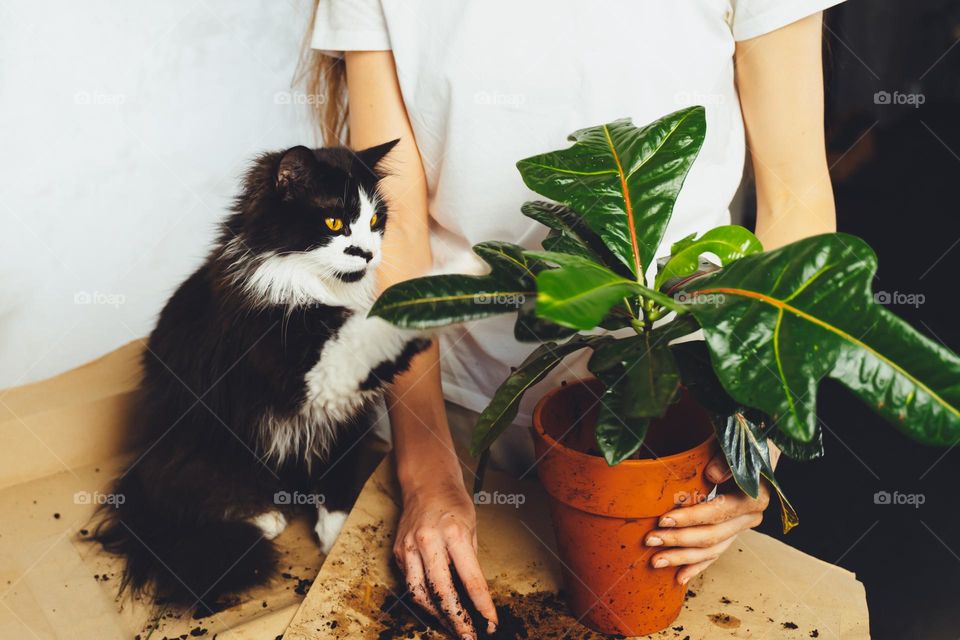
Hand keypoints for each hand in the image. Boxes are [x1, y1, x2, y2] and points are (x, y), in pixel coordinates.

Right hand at [393, 474, 497, 638]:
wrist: (426, 483)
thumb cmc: (453, 503)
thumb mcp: (472, 528)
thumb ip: (471, 561)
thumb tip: (475, 595)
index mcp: (453, 533)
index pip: (471, 579)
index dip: (482, 605)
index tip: (491, 621)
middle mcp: (428, 541)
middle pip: (442, 591)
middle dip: (457, 618)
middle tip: (468, 635)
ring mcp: (409, 547)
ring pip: (420, 593)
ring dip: (436, 615)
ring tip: (452, 626)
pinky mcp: (399, 552)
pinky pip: (410, 583)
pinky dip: (424, 598)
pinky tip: (436, 606)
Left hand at [645, 449, 776, 584]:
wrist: (753, 457)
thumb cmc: (736, 449)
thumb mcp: (730, 447)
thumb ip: (724, 460)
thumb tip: (712, 476)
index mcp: (753, 497)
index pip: (717, 513)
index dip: (690, 518)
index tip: (664, 519)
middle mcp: (751, 518)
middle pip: (712, 536)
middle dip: (678, 540)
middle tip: (651, 540)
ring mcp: (742, 529)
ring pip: (712, 551)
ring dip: (682, 558)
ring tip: (656, 561)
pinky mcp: (733, 535)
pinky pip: (715, 556)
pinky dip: (697, 567)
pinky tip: (679, 577)